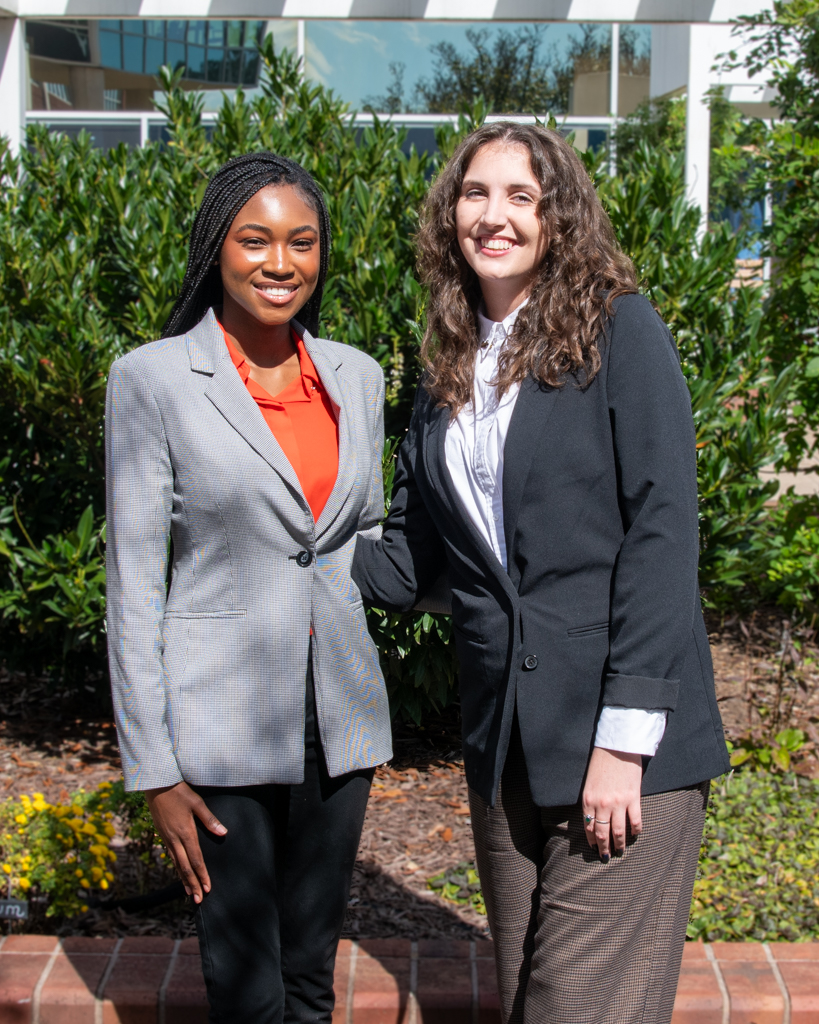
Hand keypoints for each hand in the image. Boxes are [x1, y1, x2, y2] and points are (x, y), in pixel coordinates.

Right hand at [145, 782, 225, 902]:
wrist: (156, 785)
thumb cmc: (179, 791)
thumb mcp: (196, 802)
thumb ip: (209, 819)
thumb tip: (223, 833)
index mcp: (185, 832)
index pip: (196, 859)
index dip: (202, 874)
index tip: (208, 888)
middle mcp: (174, 839)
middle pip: (185, 867)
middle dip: (193, 884)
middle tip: (199, 900)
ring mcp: (166, 838)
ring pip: (176, 864)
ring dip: (183, 879)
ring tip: (189, 893)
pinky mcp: (162, 835)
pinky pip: (171, 856)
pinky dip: (176, 868)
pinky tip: (179, 872)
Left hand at [581, 747, 642, 862]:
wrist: (617, 748)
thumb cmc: (601, 763)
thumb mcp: (589, 783)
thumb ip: (591, 800)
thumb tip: (592, 818)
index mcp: (588, 799)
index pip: (588, 826)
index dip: (591, 840)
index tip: (594, 848)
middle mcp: (602, 804)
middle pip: (602, 833)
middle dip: (604, 848)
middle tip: (606, 857)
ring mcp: (618, 803)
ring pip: (618, 831)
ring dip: (618, 844)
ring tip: (620, 852)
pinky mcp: (633, 798)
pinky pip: (635, 821)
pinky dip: (635, 831)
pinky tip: (635, 835)